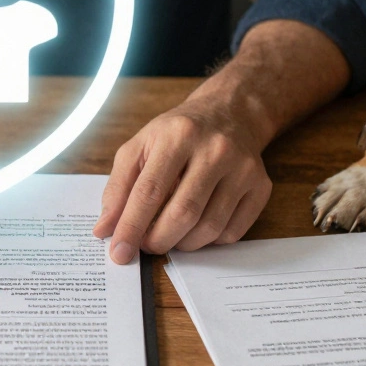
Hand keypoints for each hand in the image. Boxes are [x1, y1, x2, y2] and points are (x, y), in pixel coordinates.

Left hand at [92, 96, 272, 262]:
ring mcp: (243, 169)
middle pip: (183, 213)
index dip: (131, 226)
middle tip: (145, 246)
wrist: (230, 114)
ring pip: (209, 228)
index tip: (118, 252)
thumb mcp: (140, 147)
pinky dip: (208, 241)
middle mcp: (215, 149)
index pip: (150, 191)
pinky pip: (231, 232)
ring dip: (182, 244)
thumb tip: (105, 229)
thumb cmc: (178, 134)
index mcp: (179, 134)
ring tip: (168, 235)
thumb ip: (118, 188)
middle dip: (157, 240)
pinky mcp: (261, 187)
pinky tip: (196, 228)